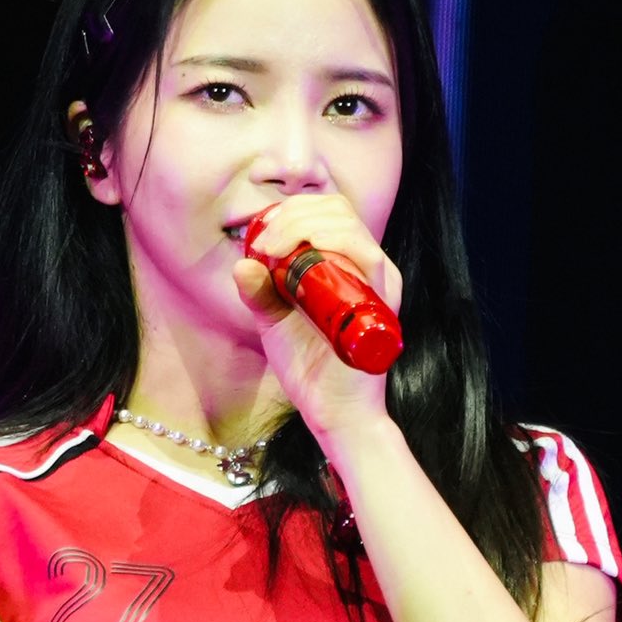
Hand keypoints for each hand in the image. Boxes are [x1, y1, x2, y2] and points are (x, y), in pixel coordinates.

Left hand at [232, 194, 402, 451]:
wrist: (333, 412)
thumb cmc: (311, 370)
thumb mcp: (275, 324)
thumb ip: (261, 294)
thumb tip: (241, 264)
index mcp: (349, 265)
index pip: (328, 213)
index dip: (290, 212)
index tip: (258, 239)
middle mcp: (369, 266)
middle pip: (337, 209)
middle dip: (291, 215)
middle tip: (261, 245)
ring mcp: (378, 281)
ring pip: (347, 223)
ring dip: (301, 225)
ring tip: (270, 251)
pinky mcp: (381, 300)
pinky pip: (364, 253)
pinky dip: (326, 241)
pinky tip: (294, 256)